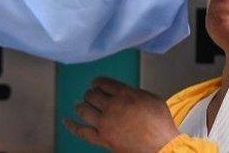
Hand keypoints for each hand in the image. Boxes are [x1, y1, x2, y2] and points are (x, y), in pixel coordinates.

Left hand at [64, 77, 181, 152]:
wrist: (162, 147)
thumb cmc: (160, 124)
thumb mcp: (151, 98)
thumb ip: (133, 92)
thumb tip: (121, 91)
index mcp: (124, 93)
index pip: (102, 82)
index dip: (97, 82)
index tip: (96, 84)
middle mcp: (112, 106)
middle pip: (91, 95)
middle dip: (91, 94)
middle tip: (92, 96)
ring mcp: (105, 123)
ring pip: (84, 109)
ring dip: (82, 105)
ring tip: (81, 105)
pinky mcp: (102, 138)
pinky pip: (81, 131)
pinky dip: (72, 125)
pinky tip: (66, 121)